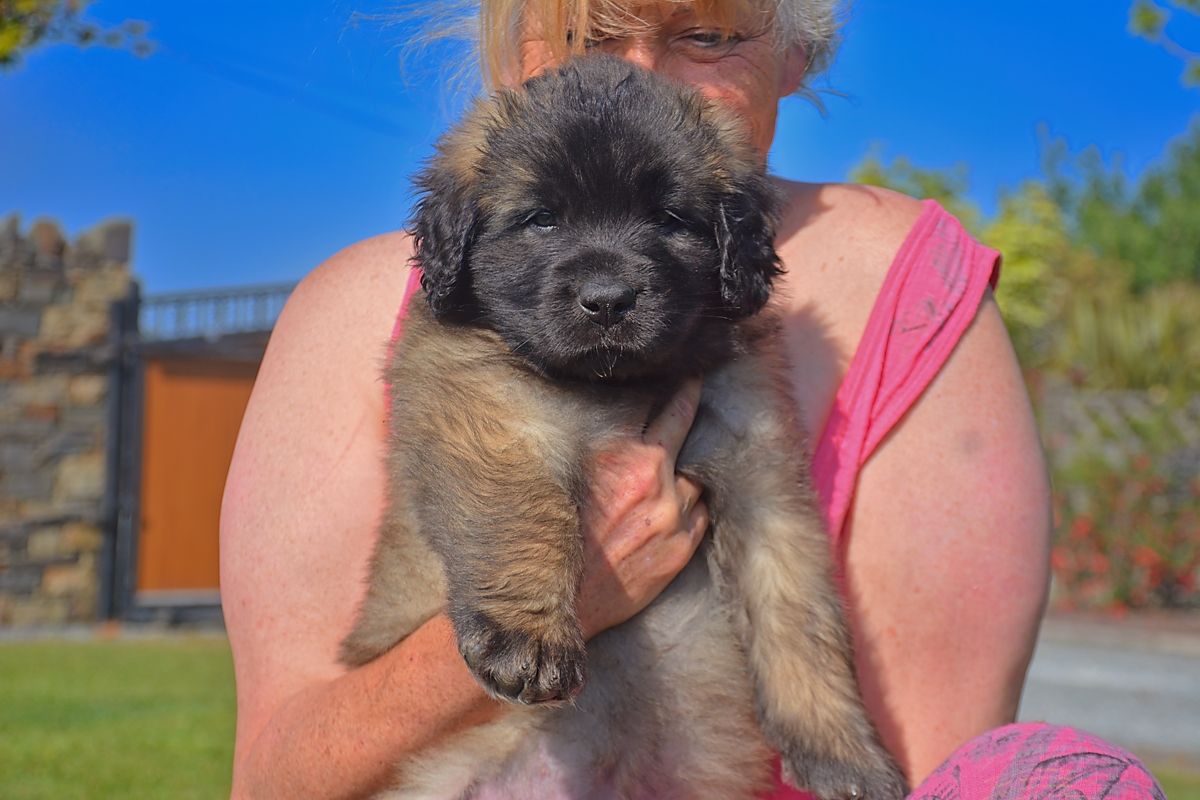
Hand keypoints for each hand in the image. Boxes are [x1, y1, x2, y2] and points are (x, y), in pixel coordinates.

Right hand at [576, 378, 709, 638]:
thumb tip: (611, 416)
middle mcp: (653, 480)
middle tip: (701, 379)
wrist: (559, 604)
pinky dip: (696, 499)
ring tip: (692, 449)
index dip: (678, 385)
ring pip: (697, 472)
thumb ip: (599, 445)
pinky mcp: (681, 548)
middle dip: (692, 400)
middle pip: (686, 426)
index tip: (686, 370)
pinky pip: (702, 512)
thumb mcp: (567, 476)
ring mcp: (673, 515)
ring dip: (694, 459)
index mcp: (621, 456)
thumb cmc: (553, 537)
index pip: (663, 404)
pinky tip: (689, 493)